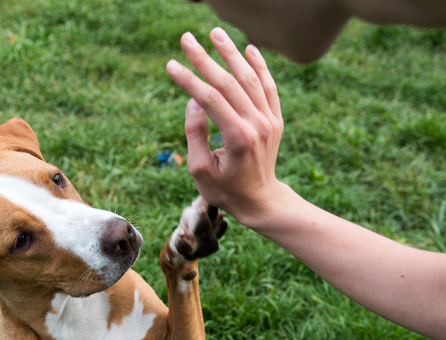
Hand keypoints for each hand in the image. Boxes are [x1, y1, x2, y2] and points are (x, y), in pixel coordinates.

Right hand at [166, 28, 286, 225]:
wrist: (261, 200)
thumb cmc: (225, 189)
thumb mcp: (200, 170)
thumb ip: (195, 134)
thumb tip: (193, 101)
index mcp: (237, 137)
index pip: (209, 99)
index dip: (188, 79)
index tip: (170, 64)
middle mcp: (257, 125)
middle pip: (228, 82)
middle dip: (205, 58)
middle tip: (186, 38)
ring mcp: (269, 121)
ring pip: (250, 78)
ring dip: (232, 53)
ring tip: (215, 33)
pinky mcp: (275, 120)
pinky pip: (268, 87)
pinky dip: (260, 66)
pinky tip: (249, 48)